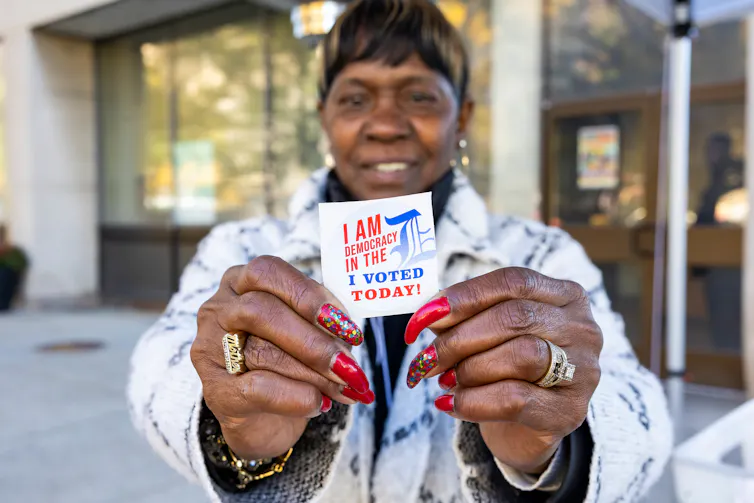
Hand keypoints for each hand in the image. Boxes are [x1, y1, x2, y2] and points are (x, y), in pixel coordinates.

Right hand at [191, 256, 373, 459]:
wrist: (264, 417)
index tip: (346, 326)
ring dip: (312, 372)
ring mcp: (210, 349)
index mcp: (240, 281)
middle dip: (313, 340)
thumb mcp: (303, 329)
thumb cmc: (288, 360)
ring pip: (262, 352)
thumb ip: (321, 322)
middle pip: (261, 311)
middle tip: (349, 365)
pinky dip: (295, 396)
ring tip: (344, 386)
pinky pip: (256, 389)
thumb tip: (349, 335)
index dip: (310, 296)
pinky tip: (318, 403)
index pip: (269, 272)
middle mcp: (218, 309)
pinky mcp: (215, 391)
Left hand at [404, 267, 602, 473]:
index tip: (422, 316)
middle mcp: (582, 328)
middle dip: (460, 338)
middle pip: (515, 318)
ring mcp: (583, 370)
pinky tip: (451, 403)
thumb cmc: (504, 368)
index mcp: (564, 294)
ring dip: (469, 369)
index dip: (463, 296)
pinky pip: (516, 399)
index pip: (512, 282)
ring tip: (444, 380)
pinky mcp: (569, 411)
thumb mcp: (486, 334)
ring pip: (520, 356)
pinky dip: (474, 401)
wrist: (526, 427)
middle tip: (426, 358)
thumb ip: (461, 318)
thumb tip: (427, 312)